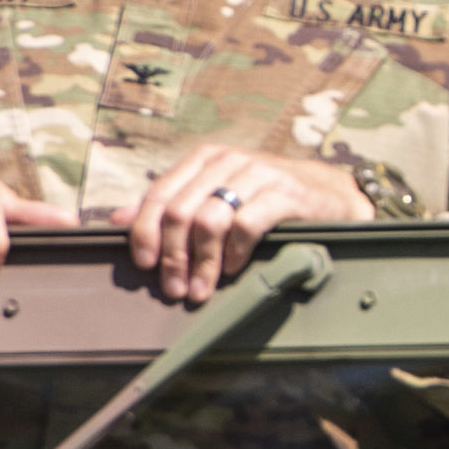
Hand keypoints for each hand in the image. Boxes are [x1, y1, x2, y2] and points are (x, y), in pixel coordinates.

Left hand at [119, 146, 362, 305]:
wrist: (331, 194)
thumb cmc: (267, 199)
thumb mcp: (216, 194)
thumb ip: (171, 204)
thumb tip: (117, 219)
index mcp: (204, 159)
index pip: (160, 193)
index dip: (145, 231)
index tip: (144, 264)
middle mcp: (227, 161)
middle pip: (180, 211)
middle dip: (173, 256)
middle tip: (175, 289)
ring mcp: (257, 174)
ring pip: (210, 221)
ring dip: (202, 263)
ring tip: (201, 289)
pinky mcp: (284, 194)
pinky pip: (246, 225)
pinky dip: (234, 253)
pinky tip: (234, 268)